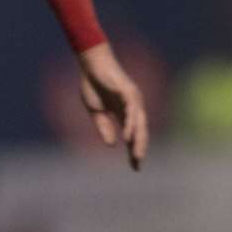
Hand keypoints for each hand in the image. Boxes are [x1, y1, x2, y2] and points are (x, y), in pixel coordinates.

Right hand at [78, 43, 148, 168]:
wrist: (91, 64)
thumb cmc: (94, 84)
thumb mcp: (96, 111)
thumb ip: (104, 126)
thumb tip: (112, 144)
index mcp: (126, 112)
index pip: (133, 134)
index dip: (134, 150)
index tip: (135, 167)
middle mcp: (133, 106)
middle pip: (140, 131)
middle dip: (139, 148)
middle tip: (138, 163)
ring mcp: (132, 98)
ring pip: (139, 122)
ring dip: (137, 139)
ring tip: (136, 155)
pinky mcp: (127, 91)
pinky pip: (131, 110)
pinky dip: (130, 124)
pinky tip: (127, 136)